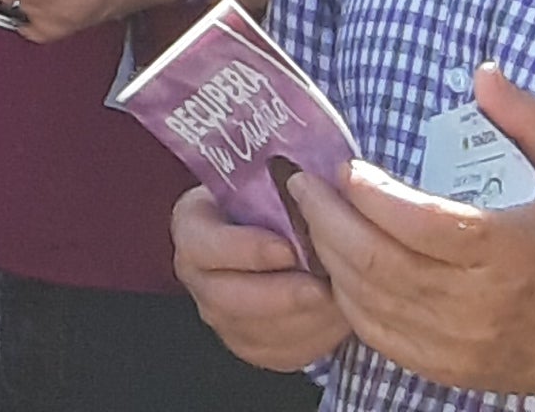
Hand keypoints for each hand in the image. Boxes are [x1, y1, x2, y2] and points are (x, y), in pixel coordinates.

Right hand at [174, 184, 349, 375]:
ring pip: (254, 331)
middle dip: (278, 295)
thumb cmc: (287, 204)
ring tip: (340, 302)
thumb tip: (321, 182)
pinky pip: (280, 353)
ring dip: (301, 319)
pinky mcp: (250, 343)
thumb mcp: (279, 184)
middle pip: (223, 297)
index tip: (286, 248)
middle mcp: (198, 273)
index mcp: (194, 225)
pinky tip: (337, 319)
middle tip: (321, 288)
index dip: (242, 249)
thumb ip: (288, 185)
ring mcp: (221, 313)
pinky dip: (313, 340)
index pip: (201, 242)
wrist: (295, 238)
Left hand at [303, 70, 534, 404]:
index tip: (346, 167)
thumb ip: (533, 122)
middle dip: (324, 217)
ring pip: (366, 297)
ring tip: (311, 216)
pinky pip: (375, 331)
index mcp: (509, 250)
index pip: (417, 222)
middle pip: (375, 260)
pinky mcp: (445, 367)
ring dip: (327, 253)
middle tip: (300, 184)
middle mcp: (478, 302)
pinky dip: (345, 296)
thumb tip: (484, 74)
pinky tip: (336, 264)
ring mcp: (458, 341)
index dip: (368, 193)